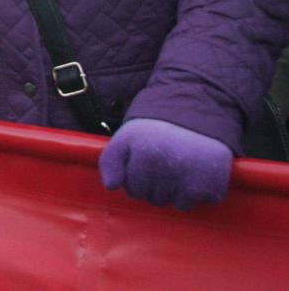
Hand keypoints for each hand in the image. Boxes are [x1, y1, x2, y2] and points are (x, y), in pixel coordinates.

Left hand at [99, 118, 231, 209]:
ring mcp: (191, 179)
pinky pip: (194, 205)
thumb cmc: (157, 132)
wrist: (197, 118)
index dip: (137, 178)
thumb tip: (110, 187)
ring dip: (174, 192)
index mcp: (145, 154)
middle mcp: (168, 167)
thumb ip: (110, 161)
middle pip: (153, 199)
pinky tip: (194, 174)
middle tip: (163, 163)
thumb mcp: (126, 138)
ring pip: (173, 204)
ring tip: (178, 167)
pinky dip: (193, 194)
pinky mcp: (211, 187)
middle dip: (155, 186)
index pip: (133, 189)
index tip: (145, 162)